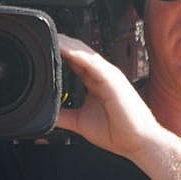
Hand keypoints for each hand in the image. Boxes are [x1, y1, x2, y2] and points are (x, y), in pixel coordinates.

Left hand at [54, 34, 161, 159]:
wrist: (139, 143)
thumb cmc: (117, 132)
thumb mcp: (80, 121)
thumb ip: (63, 115)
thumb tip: (44, 115)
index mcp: (95, 82)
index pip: (74, 61)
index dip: (59, 53)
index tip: (42, 48)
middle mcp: (102, 75)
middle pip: (78, 53)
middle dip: (61, 44)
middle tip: (42, 36)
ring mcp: (109, 75)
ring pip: (84, 53)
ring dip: (67, 44)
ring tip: (51, 36)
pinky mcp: (113, 80)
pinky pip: (93, 63)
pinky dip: (78, 54)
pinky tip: (65, 48)